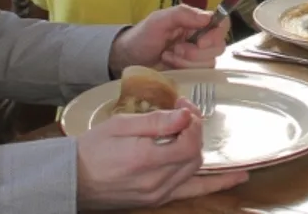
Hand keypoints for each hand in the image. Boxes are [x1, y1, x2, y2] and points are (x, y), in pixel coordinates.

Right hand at [76, 105, 246, 208]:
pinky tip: (237, 179)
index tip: (184, 106)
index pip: (189, 140)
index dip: (192, 121)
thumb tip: (186, 115)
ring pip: (194, 171)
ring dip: (198, 150)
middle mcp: (156, 181)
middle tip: (185, 116)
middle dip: (195, 132)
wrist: (70, 180)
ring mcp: (157, 194)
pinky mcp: (156, 200)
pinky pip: (191, 192)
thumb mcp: (120, 125)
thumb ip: (156, 121)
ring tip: (193, 133)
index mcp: (146, 159)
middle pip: (195, 155)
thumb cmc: (90, 149)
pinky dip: (214, 184)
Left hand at [109, 5, 227, 73]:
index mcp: (196, 22)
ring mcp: (197, 57)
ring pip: (210, 62)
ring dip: (187, 62)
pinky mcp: (192, 73)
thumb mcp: (159, 20)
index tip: (200, 42)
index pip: (222, 24)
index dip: (216, 34)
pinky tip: (170, 66)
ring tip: (168, 56)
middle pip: (218, 46)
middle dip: (196, 52)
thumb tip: (208, 17)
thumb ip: (183, 14)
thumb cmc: (143, 36)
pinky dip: (185, 71)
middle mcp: (201, 38)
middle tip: (175, 49)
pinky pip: (201, 75)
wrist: (128, 59)